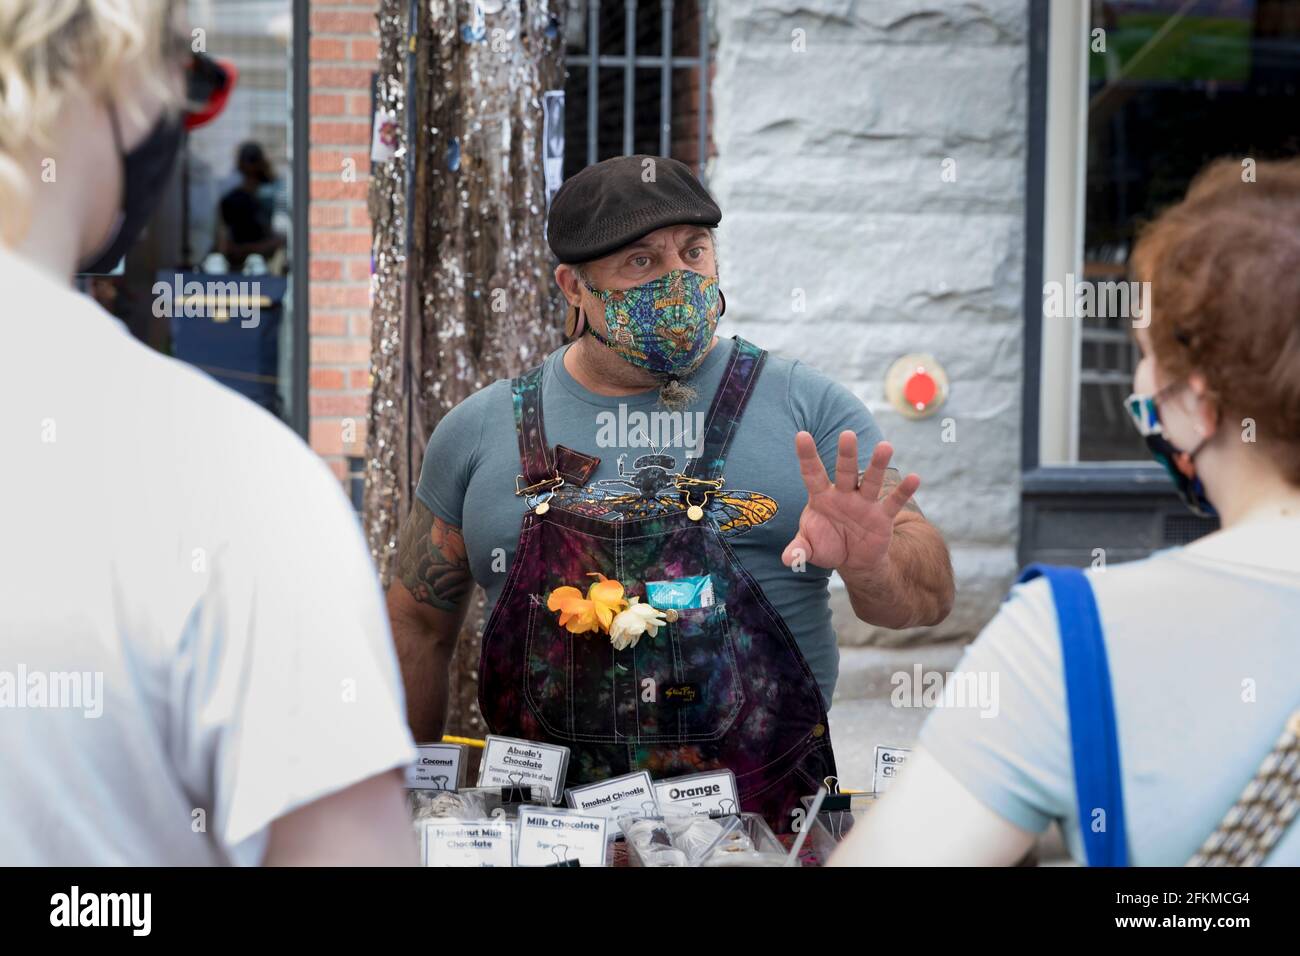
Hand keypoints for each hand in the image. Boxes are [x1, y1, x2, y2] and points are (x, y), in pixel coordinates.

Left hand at [781, 431, 919, 573]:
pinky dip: (903, 492)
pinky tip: (914, 478)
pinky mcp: (882, 517)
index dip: (807, 455)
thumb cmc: (826, 546)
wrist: (852, 561)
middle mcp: (843, 495)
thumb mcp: (809, 549)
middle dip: (846, 454)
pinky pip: (893, 502)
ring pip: (870, 481)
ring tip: (885, 447)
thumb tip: (787, 559)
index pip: (812, 473)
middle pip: (845, 471)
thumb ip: (798, 550)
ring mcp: (864, 503)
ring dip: (877, 465)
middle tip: (847, 434)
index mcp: (821, 497)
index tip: (801, 435)